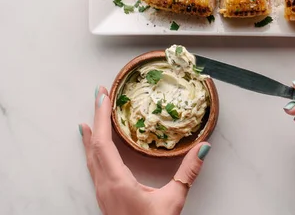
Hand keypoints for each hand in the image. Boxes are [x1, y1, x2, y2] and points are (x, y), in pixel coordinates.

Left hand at [79, 85, 210, 214]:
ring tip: (93, 115)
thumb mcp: (174, 199)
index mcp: (117, 182)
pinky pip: (94, 167)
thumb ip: (188, 172)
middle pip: (94, 146)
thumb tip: (203, 147)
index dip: (101, 116)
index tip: (103, 95)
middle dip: (96, 118)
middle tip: (100, 94)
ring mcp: (102, 193)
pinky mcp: (106, 198)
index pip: (104, 142)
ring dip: (93, 134)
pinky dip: (94, 149)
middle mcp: (104, 185)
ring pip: (91, 157)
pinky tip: (96, 147)